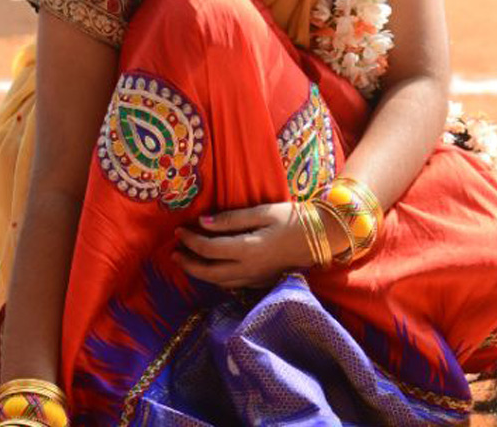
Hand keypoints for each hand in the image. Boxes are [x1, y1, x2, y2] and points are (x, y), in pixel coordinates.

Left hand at [173, 202, 312, 288]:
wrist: (323, 237)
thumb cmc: (293, 218)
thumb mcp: (262, 212)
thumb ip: (231, 219)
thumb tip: (203, 223)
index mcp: (248, 249)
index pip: (208, 248)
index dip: (190, 240)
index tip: (178, 230)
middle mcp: (249, 269)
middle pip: (208, 273)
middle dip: (187, 263)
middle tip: (173, 252)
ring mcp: (256, 279)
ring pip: (219, 282)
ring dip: (199, 272)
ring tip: (185, 260)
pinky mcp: (262, 282)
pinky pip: (232, 285)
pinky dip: (215, 278)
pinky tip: (211, 268)